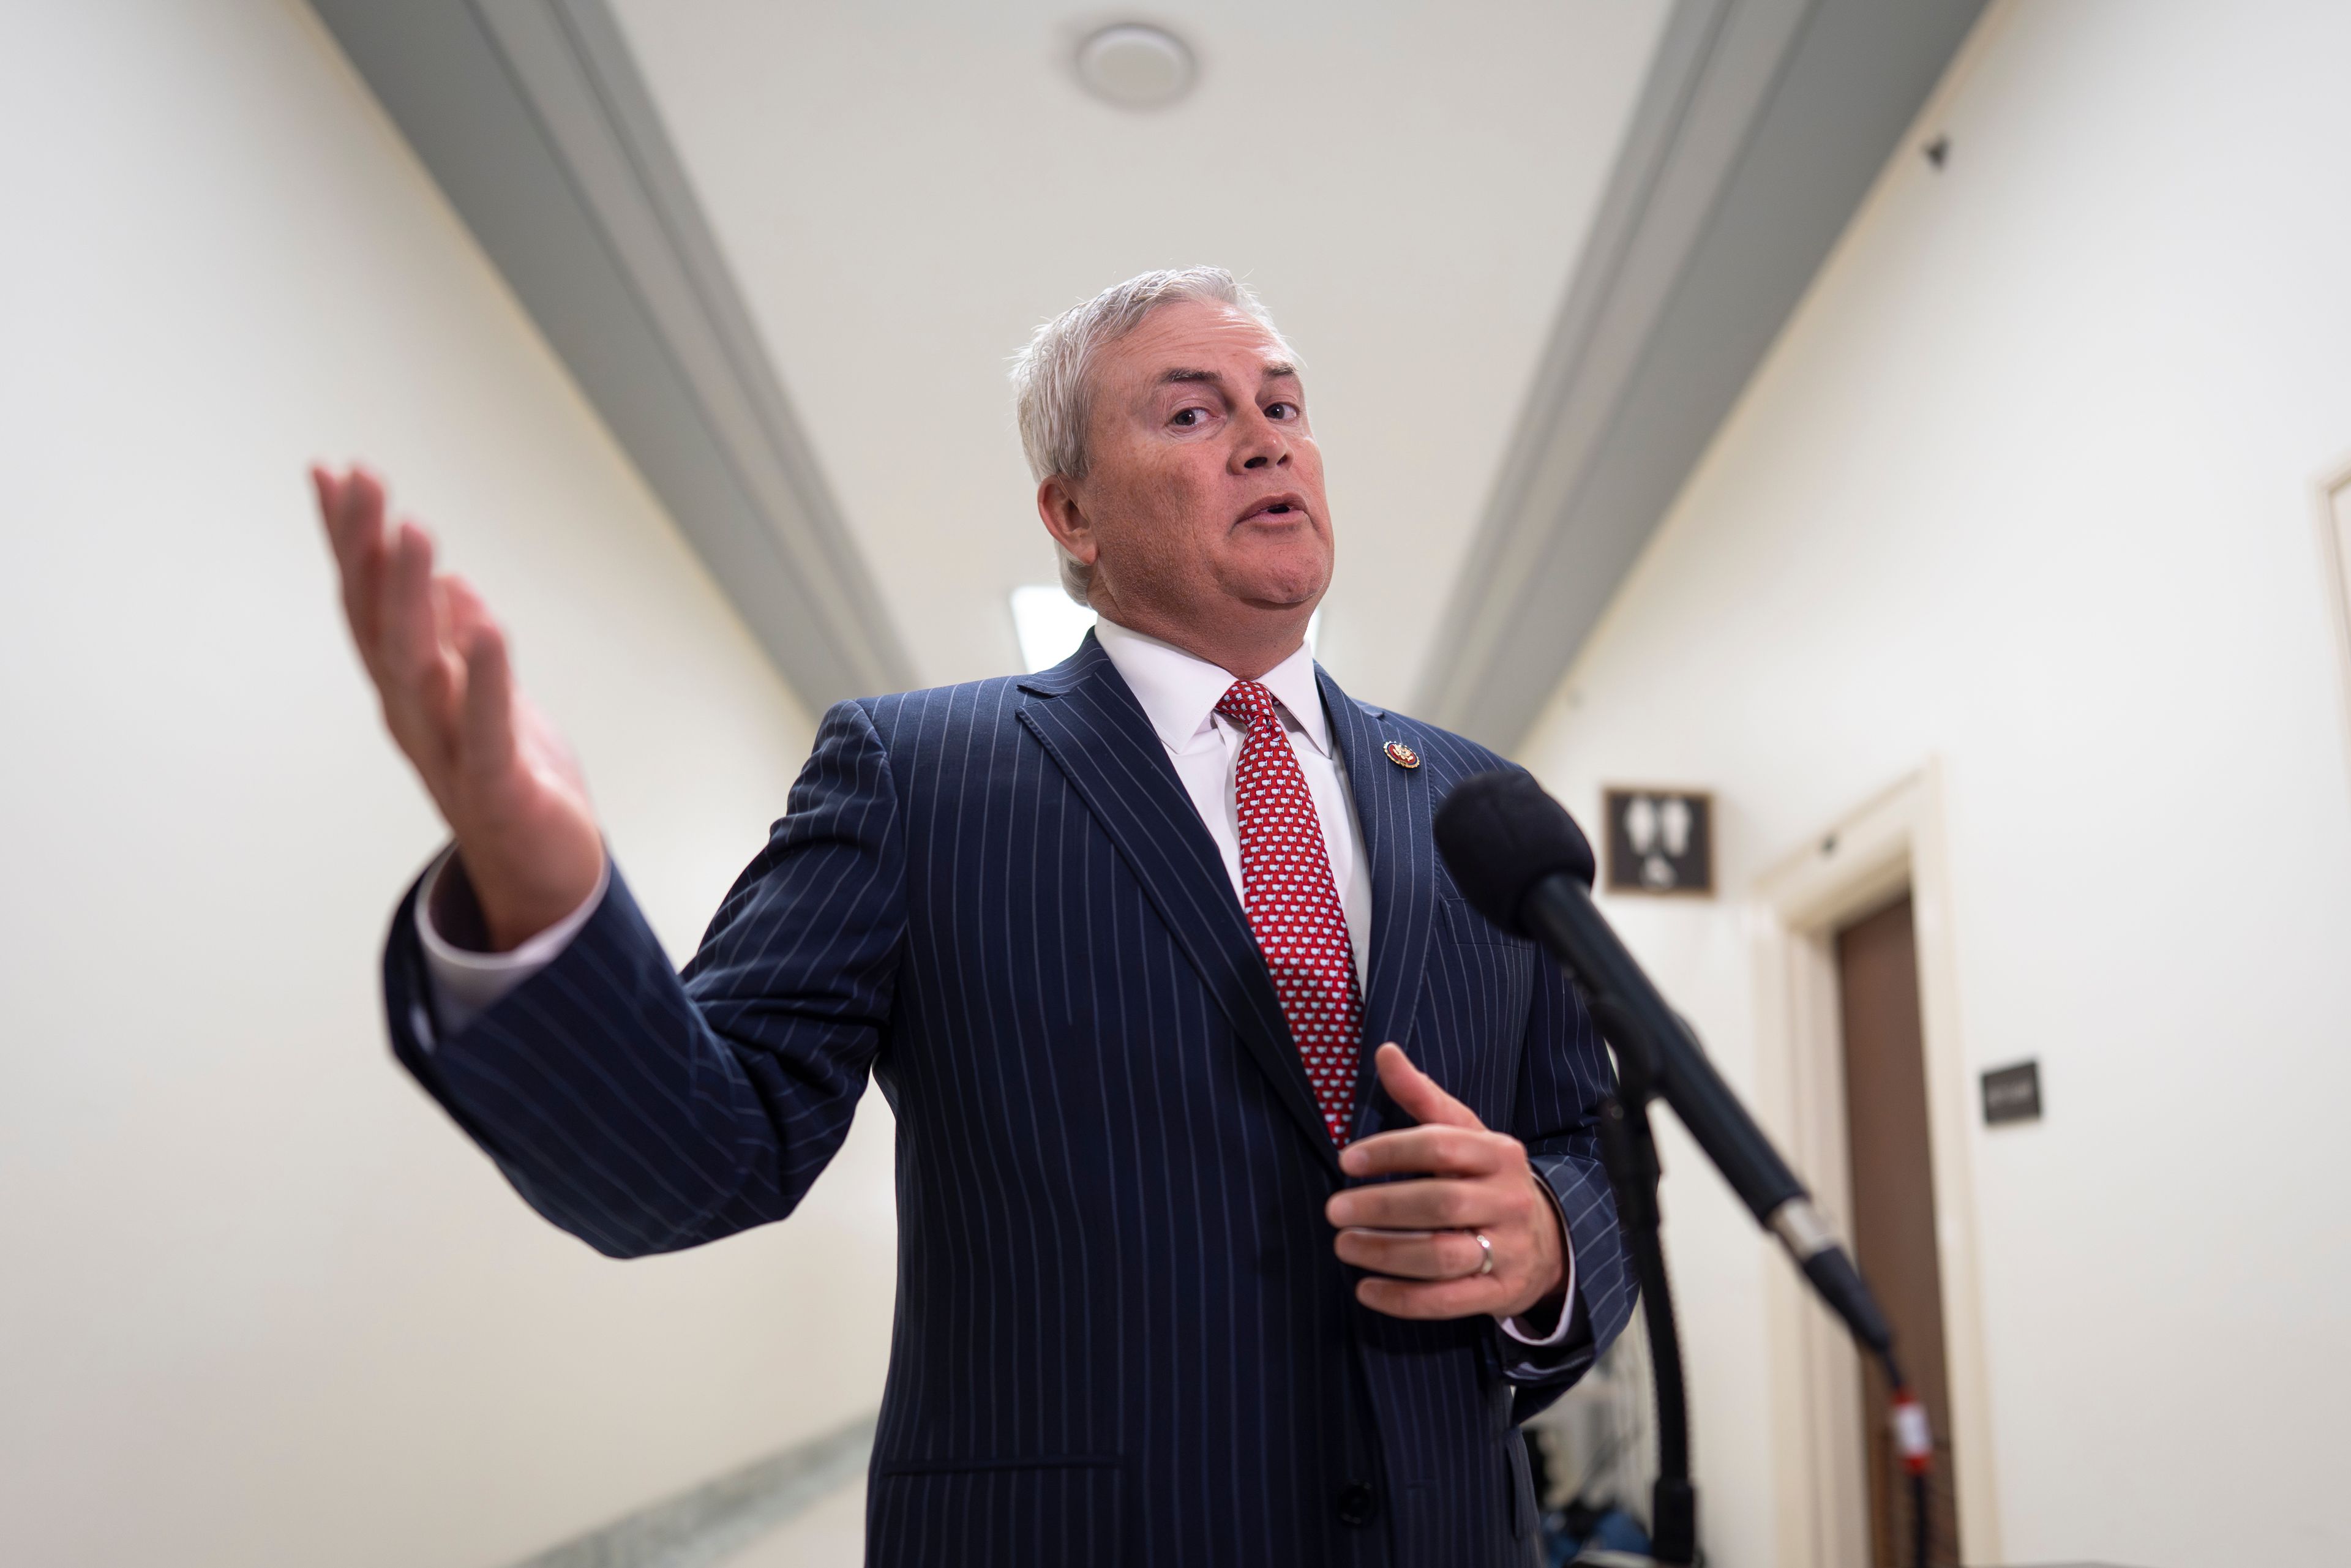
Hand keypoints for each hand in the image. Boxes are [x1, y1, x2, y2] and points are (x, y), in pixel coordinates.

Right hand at [312, 464, 603, 948]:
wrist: (544, 876)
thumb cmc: (513, 781)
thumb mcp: (488, 698)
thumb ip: (459, 646)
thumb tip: (449, 585)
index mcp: (410, 689)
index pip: (369, 603)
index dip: (350, 541)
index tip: (334, 473)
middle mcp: (414, 716)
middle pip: (379, 624)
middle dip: (368, 551)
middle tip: (365, 481)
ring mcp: (449, 753)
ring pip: (419, 668)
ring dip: (413, 598)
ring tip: (415, 531)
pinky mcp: (499, 788)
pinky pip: (485, 729)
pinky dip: (485, 677)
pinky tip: (485, 623)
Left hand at [1324, 1043, 1567, 1321]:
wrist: (1549, 1240)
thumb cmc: (1487, 1179)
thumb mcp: (1466, 1133)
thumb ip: (1422, 1097)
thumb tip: (1384, 1051)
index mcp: (1498, 1154)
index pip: (1441, 1145)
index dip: (1391, 1151)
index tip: (1347, 1160)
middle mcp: (1508, 1199)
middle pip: (1440, 1203)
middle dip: (1381, 1207)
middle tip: (1334, 1210)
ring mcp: (1508, 1249)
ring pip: (1443, 1255)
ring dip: (1387, 1253)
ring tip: (1344, 1246)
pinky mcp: (1501, 1292)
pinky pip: (1448, 1301)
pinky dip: (1403, 1300)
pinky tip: (1366, 1291)